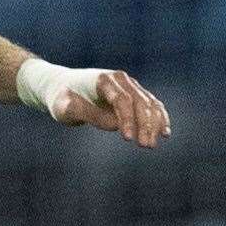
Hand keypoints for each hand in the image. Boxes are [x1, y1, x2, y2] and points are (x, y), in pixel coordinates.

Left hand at [50, 68, 170, 148]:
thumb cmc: (61, 98)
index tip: (128, 139)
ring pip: (149, 103)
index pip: (121, 99)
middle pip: (139, 101)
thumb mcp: (64, 107)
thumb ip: (85, 113)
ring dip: (154, 123)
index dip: (126, 119)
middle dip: (144, 124)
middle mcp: (120, 79)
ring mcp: (129, 85)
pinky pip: (151, 105)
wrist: (62, 86)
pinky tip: (164, 133)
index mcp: (103, 80)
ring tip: (151, 144)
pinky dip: (159, 118)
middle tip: (145, 146)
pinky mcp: (134, 93)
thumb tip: (114, 125)